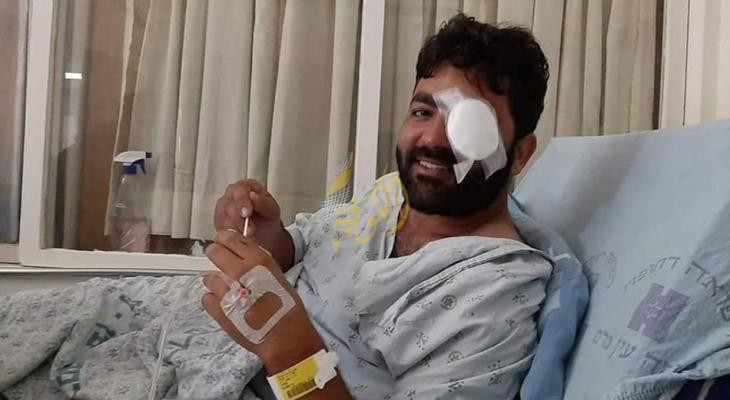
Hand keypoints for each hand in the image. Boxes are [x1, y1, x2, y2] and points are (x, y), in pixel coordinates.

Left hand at [202, 230, 323, 368]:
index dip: (224, 239)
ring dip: (216, 283)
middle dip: (215, 256)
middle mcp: (240, 270)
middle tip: (221, 265)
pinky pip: (207, 298)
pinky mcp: (218, 309)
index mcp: (258, 259)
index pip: (230, 237)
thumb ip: (255, 262)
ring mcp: (226, 290)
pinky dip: (213, 301)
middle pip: (213, 251)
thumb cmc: (286, 305)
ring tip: (230, 294)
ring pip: (208, 278)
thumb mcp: (275, 274)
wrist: (284, 335)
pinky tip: (227, 307)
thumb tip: (238, 254)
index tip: (223, 243)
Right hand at [214, 179, 281, 237]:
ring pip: (223, 218)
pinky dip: (230, 235)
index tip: (247, 213)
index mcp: (246, 186)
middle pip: (229, 204)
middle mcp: (231, 194)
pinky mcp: (219, 221)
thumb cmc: (267, 217)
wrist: (265, 232)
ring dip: (236, 229)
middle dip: (239, 219)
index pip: (239, 190)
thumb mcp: (271, 209)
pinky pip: (220, 228)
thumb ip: (262, 202)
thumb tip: (252, 196)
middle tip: (251, 230)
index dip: (242, 202)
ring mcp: (223, 207)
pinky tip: (240, 237)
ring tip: (249, 236)